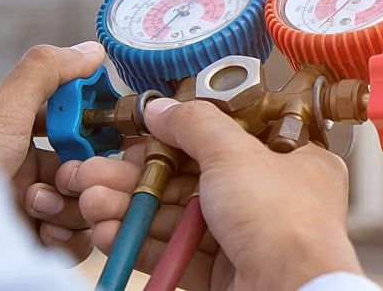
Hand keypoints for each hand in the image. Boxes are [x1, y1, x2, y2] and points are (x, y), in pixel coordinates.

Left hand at [0, 42, 105, 262]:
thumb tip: (90, 50)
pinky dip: (68, 238)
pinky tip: (45, 233)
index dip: (94, 130)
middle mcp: (23, 169)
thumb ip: (46, 72)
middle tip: (69, 178)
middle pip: (85, 169)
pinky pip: (73, 242)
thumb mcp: (2, 106)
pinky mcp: (32, 240)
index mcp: (15, 132)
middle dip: (85, 174)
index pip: (73, 126)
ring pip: (84, 205)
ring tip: (36, 206)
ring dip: (70, 207)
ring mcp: (28, 207)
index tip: (104, 133)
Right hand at [66, 100, 360, 290]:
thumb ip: (195, 125)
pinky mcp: (224, 274)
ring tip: (90, 202)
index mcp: (292, 161)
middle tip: (94, 172)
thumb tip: (164, 109)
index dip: (180, 134)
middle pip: (193, 178)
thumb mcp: (235, 153)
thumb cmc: (285, 222)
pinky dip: (141, 242)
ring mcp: (247, 238)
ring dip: (131, 207)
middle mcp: (271, 198)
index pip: (228, 137)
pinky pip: (177, 252)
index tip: (140, 134)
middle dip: (137, 176)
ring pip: (179, 216)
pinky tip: (109, 233)